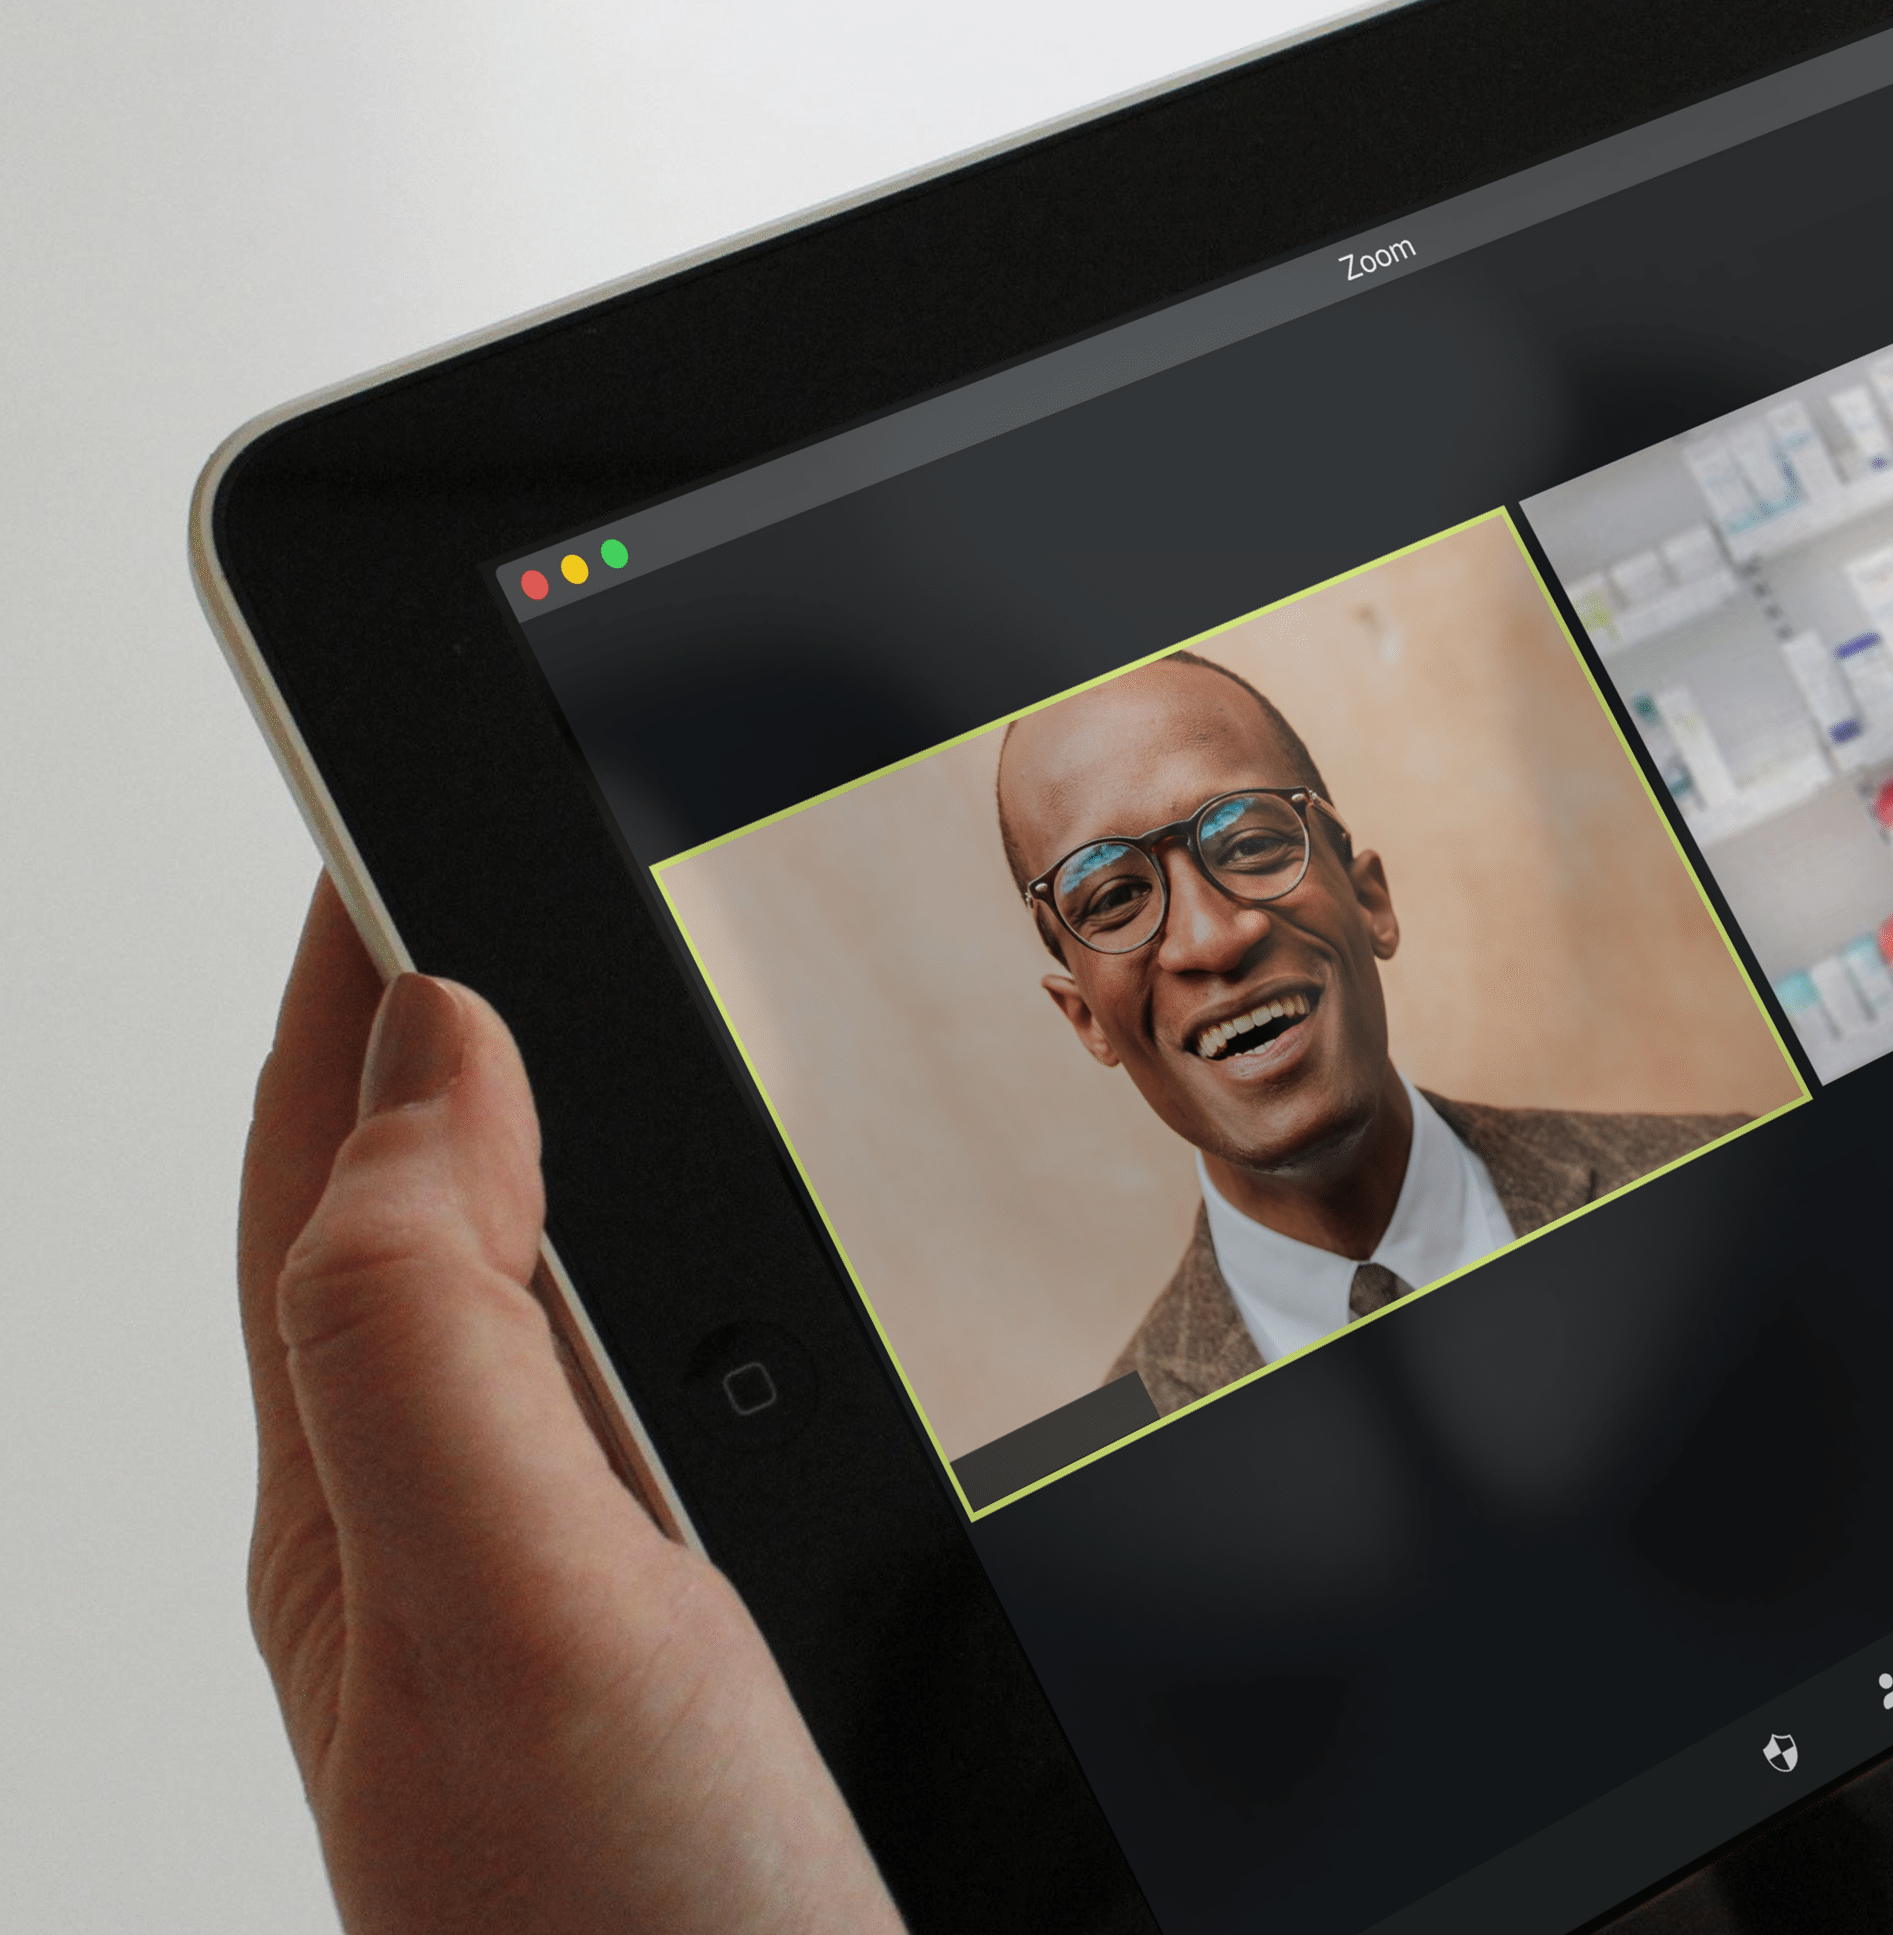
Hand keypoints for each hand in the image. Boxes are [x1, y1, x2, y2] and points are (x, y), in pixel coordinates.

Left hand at [239, 882, 904, 1932]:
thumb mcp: (503, 1609)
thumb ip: (438, 1328)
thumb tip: (437, 1053)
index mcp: (364, 1500)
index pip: (331, 1172)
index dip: (353, 975)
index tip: (380, 801)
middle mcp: (439, 1547)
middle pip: (397, 1227)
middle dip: (421, 1033)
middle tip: (462, 866)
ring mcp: (556, 1619)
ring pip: (516, 1322)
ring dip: (535, 1158)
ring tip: (575, 1032)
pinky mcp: (677, 1675)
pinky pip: (621, 1429)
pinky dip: (646, 1305)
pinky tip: (703, 1309)